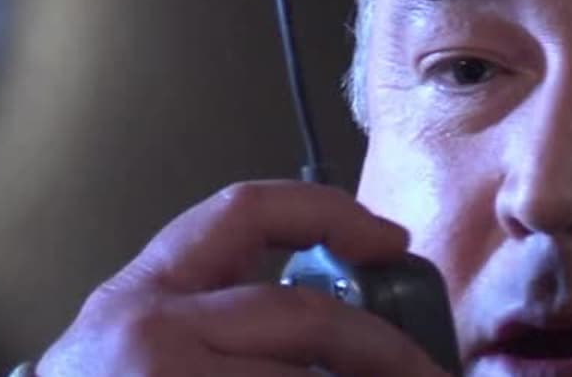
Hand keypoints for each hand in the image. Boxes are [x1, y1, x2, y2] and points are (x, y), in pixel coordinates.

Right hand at [35, 180, 451, 376]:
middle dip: (380, 345)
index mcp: (147, 289)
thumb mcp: (143, 338)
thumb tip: (354, 327)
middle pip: (299, 315)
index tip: (391, 239)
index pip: (244, 211)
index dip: (329, 212)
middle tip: (429, 372)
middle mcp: (152, 328)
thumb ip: (223, 314)